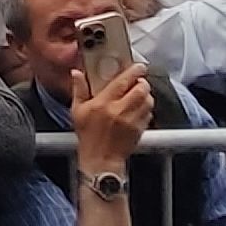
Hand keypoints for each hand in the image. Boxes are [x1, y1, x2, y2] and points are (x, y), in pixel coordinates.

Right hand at [71, 56, 152, 178]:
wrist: (100, 159)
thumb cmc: (88, 136)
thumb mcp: (77, 111)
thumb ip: (79, 90)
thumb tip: (77, 74)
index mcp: (103, 104)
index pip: (123, 82)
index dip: (133, 71)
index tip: (138, 66)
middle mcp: (120, 111)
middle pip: (141, 89)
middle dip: (142, 82)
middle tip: (138, 81)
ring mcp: (132, 121)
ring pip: (148, 101)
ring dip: (146, 95)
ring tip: (140, 94)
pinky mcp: (140, 129)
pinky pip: (149, 113)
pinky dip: (147, 108)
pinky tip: (139, 108)